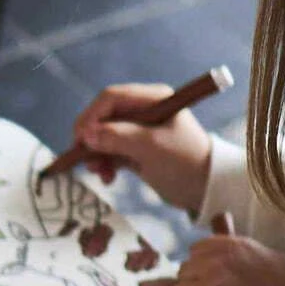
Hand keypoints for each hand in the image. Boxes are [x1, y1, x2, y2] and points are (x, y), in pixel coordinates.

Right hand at [71, 83, 213, 211]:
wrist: (203, 188)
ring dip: (96, 154)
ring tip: (99, 173)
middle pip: (103, 117)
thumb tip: (86, 135)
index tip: (81, 140)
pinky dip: (104, 164)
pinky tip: (108, 178)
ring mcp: (138, 130)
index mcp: (153, 99)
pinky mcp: (135, 149)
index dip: (92, 116)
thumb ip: (118, 137)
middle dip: (91, 138)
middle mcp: (144, 110)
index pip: (111, 98)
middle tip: (84, 160)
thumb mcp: (151, 147)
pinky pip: (109, 152)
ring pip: (103, 136)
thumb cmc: (184, 162)